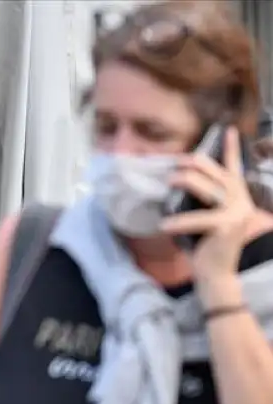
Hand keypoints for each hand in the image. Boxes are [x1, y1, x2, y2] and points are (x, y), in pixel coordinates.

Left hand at [160, 128, 254, 284]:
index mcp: (237, 194)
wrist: (216, 273)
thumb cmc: (205, 243)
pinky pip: (197, 218)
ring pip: (204, 186)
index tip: (229, 129)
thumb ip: (201, 197)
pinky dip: (178, 222)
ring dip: (182, 181)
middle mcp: (240, 199)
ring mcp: (237, 211)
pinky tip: (164, 226)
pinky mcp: (227, 226)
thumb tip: (177, 178)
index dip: (232, 147)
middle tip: (170, 169)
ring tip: (167, 184)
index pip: (234, 166)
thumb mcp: (204, 215)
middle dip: (188, 164)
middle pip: (211, 169)